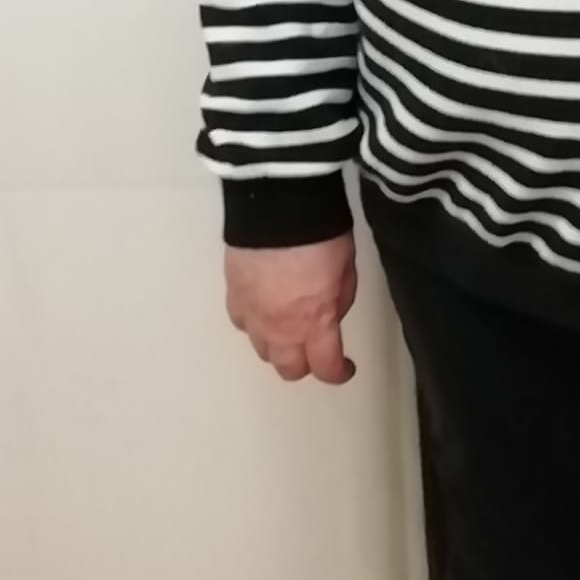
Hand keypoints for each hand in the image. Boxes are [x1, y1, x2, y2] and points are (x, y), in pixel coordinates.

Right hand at [224, 236, 357, 385]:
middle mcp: (280, 329)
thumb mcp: (346, 272)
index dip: (338, 372)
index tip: (344, 367)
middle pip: (288, 368)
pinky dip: (254, 322)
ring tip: (287, 329)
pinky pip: (242, 322)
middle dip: (304, 363)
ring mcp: (252, 314)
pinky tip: (262, 309)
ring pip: (261, 349)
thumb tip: (327, 317)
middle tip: (314, 348)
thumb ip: (337, 303)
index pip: (325, 368)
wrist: (279, 207)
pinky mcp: (232, 294)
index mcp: (314, 324)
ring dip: (277, 345)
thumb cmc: (321, 235)